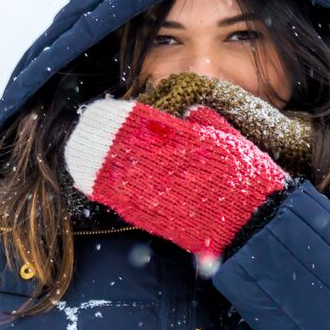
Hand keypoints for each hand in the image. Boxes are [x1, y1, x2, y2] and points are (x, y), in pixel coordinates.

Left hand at [63, 98, 289, 272]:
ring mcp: (159, 193)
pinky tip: (86, 180)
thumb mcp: (228, 138)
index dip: (115, 117)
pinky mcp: (157, 217)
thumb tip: (185, 106)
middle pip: (120, 147)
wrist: (254, 222)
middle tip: (79, 128)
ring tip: (75, 151)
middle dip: (96, 138)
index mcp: (185, 141)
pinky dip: (102, 190)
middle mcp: (167, 165)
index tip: (98, 110)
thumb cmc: (246, 176)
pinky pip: (123, 202)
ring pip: (116, 174)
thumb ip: (204, 120)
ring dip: (92, 162)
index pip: (141, 123)